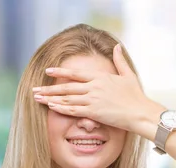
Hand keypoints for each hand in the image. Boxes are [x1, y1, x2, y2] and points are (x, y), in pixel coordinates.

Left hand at [32, 44, 161, 133]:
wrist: (141, 112)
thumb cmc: (137, 96)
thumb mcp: (128, 75)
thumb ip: (119, 61)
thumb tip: (117, 46)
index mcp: (100, 77)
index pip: (76, 74)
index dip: (60, 72)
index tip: (48, 71)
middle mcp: (94, 87)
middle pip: (67, 87)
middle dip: (49, 89)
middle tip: (35, 90)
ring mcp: (93, 100)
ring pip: (67, 99)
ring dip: (51, 99)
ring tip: (38, 99)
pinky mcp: (94, 113)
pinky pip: (74, 110)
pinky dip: (62, 109)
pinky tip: (51, 107)